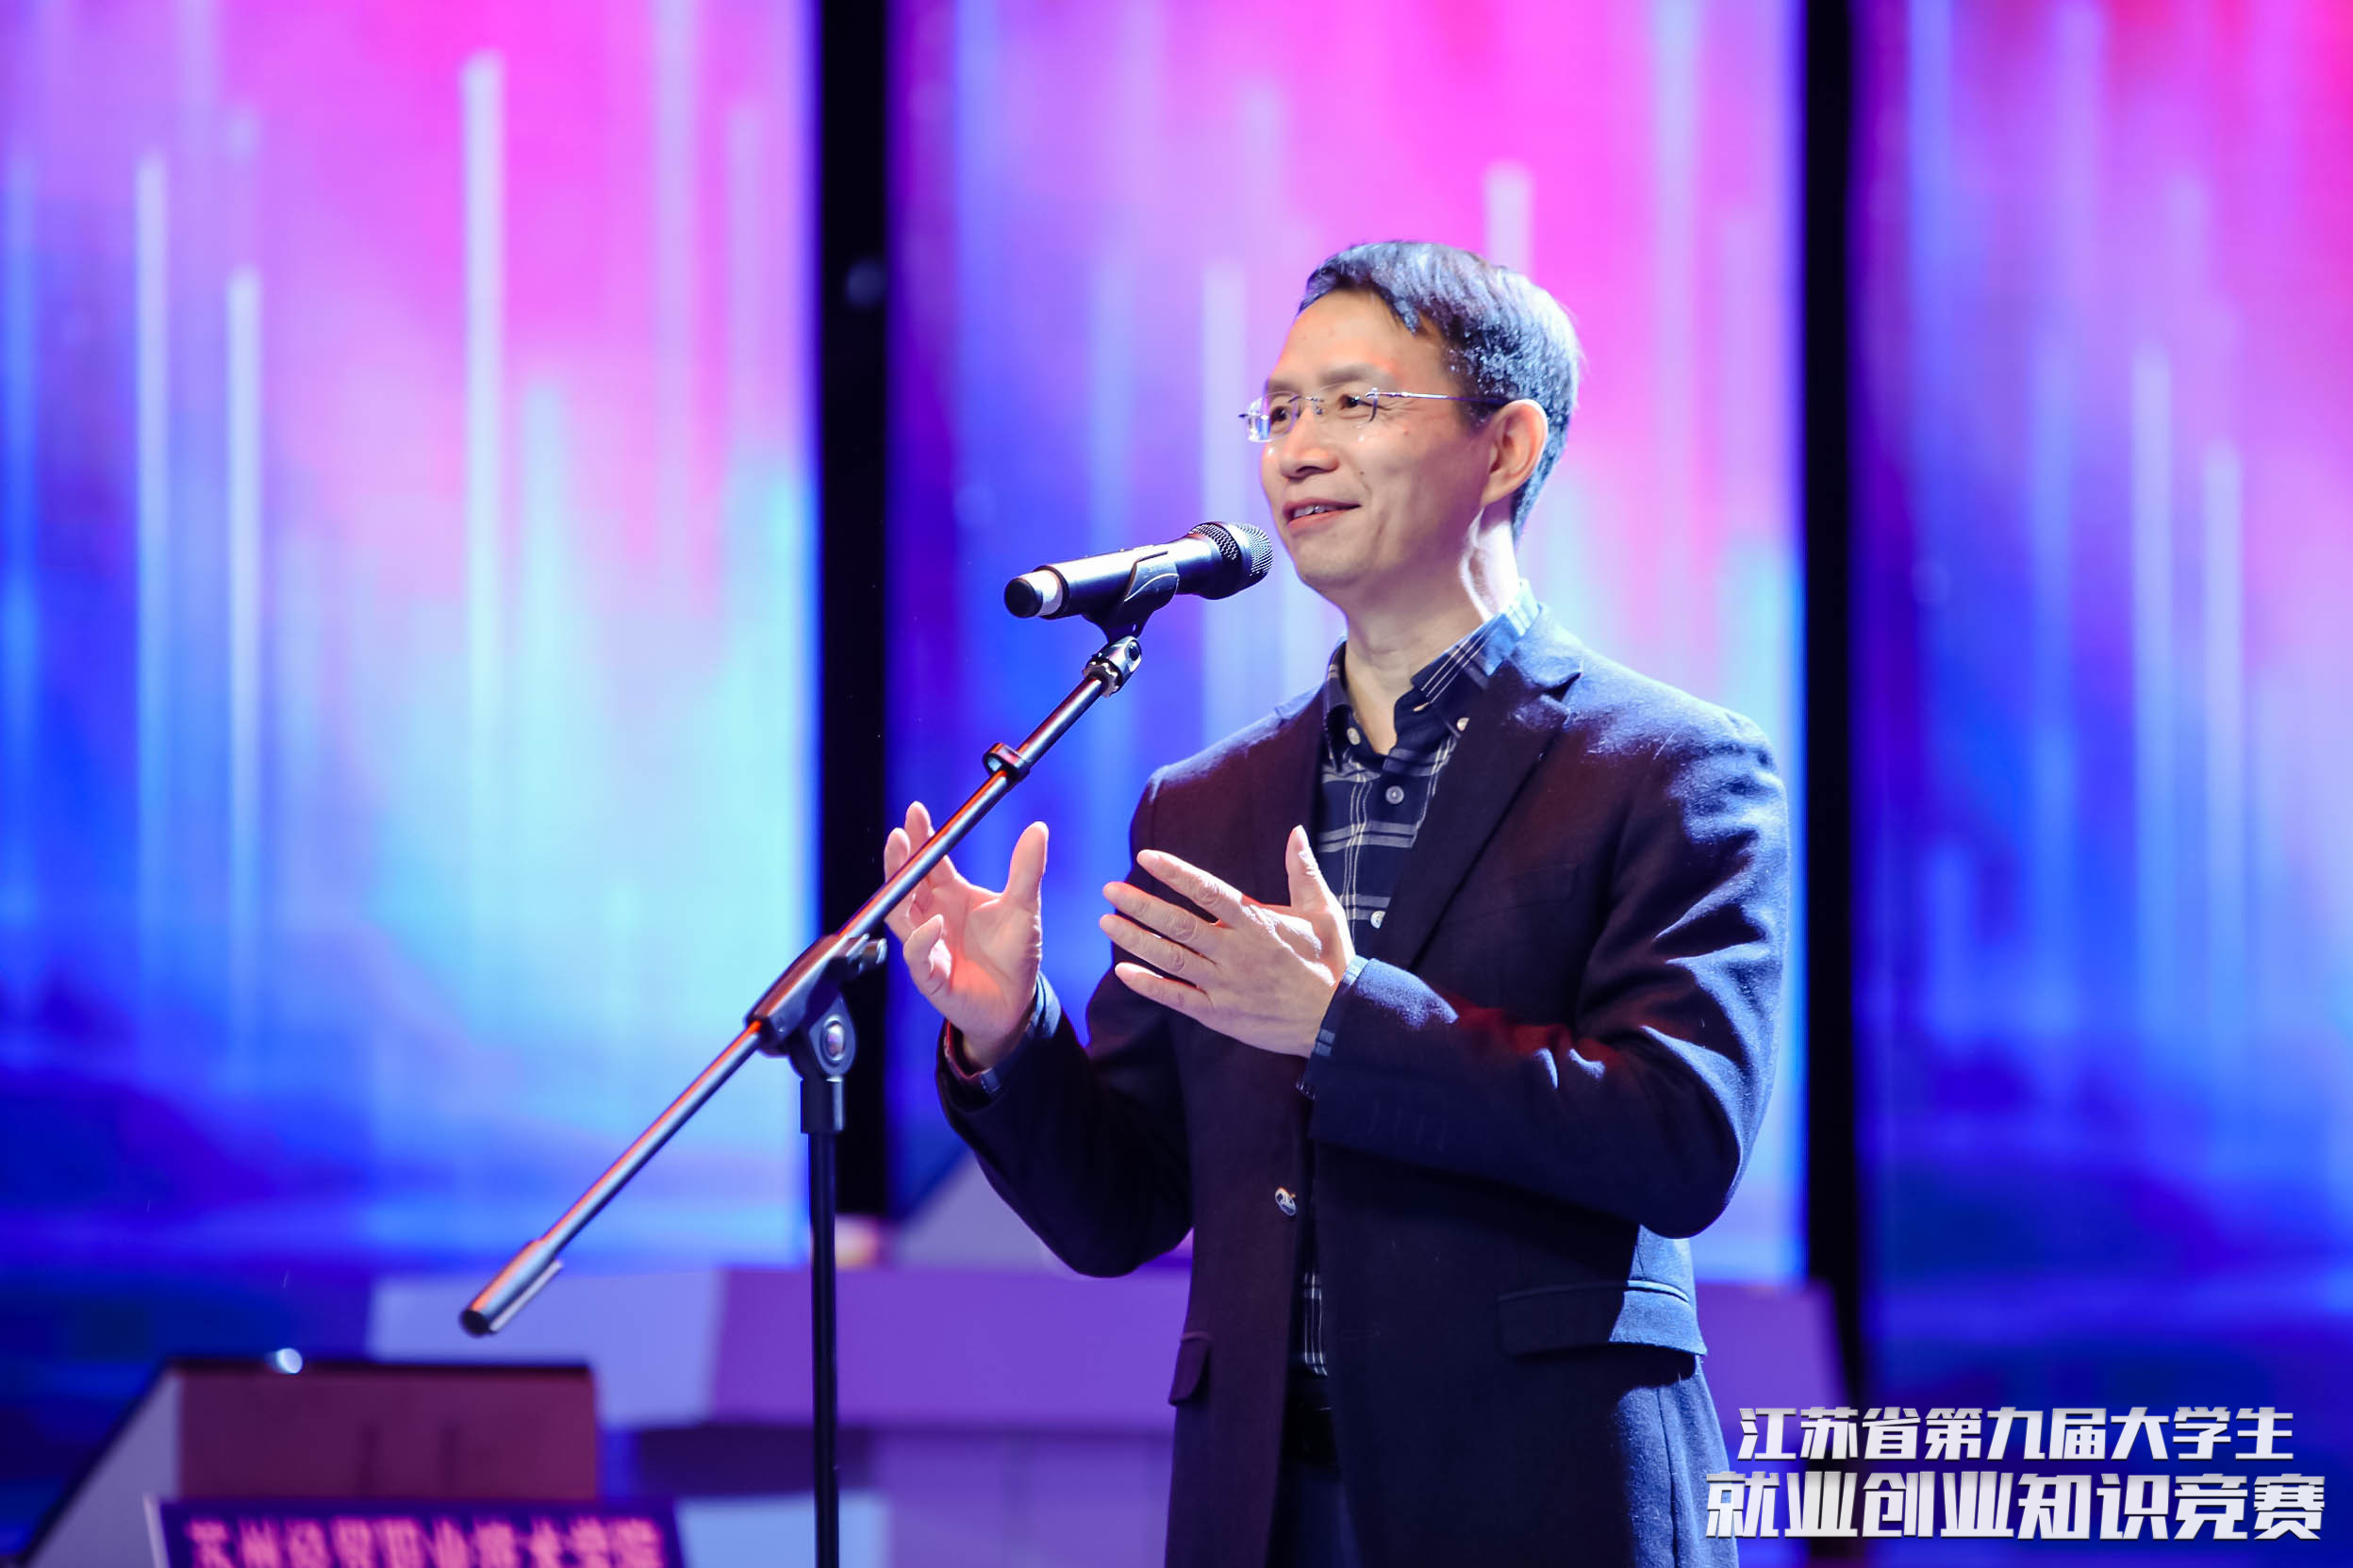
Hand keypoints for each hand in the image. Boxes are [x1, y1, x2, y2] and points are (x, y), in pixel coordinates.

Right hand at [882, 802, 1046, 1070]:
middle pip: (906, 883)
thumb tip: (1038, 828)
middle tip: (900, 835)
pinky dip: (922, 939)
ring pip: (900, 915)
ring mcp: (927, 945)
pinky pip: (917, 955)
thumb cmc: (1014, 953)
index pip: (929, 861)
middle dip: (900, 858)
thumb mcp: (1024, 907)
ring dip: (899, 891)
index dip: (922, 837)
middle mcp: (932, 916)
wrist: (1016, 1003)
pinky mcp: (931, 975)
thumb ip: (1027, 870)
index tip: (917, 811)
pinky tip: (933, 924)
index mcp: (950, 895)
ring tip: (905, 864)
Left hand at [1099, 826, 1353, 1056]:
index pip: (1208, 891)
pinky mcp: (1220, 1014)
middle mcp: (1236, 952)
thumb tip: (1295, 831)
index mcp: (1257, 923)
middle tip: (1110, 890)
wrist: (1337, 1021)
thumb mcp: (1323, 911)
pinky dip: (1149, 986)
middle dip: (1141, 906)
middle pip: (1179, 924)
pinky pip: (1177, 998)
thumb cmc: (1331, 962)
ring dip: (1136, 940)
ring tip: (1107, 922)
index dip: (1175, 873)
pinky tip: (1123, 972)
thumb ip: (1303, 871)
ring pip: (1171, 958)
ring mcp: (1225, 985)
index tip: (1146, 858)